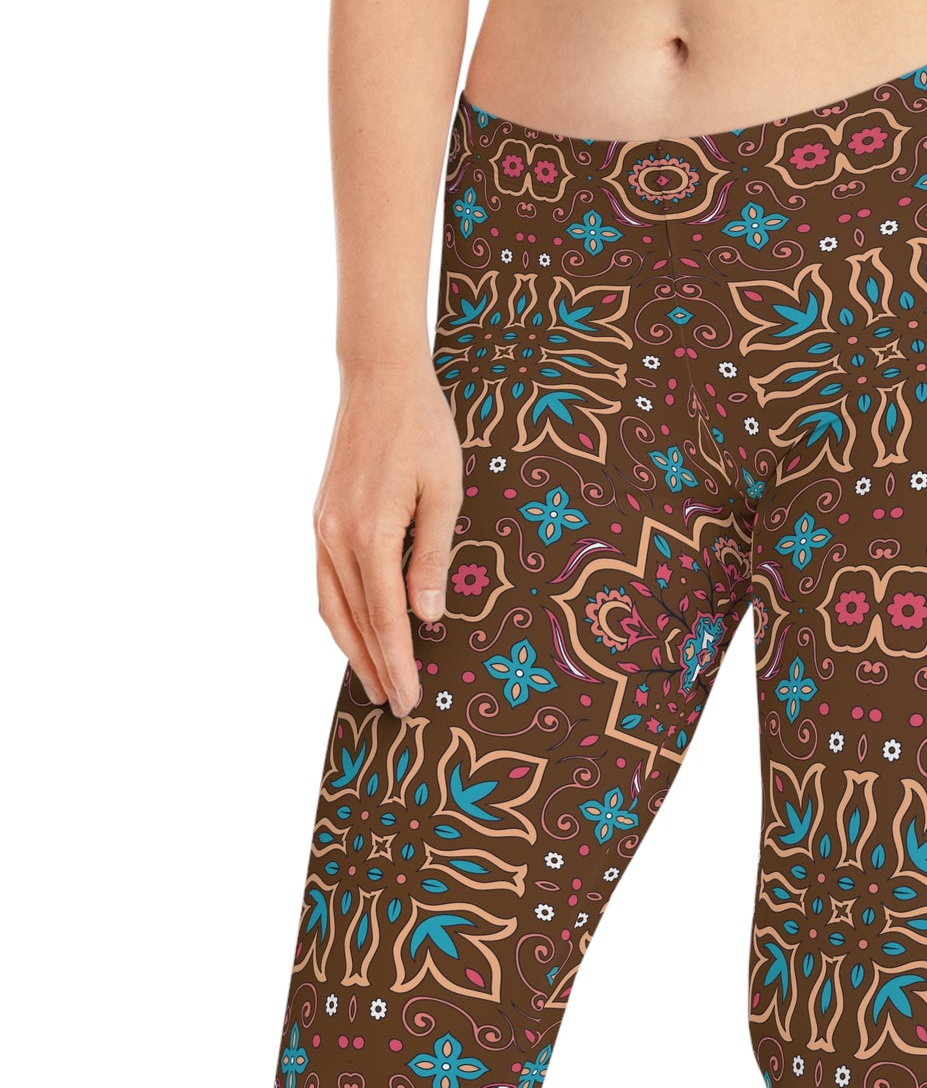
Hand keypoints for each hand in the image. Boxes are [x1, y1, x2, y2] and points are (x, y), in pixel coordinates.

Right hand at [313, 357, 462, 717]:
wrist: (378, 379)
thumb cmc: (422, 431)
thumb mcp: (444, 493)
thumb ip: (432, 557)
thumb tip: (426, 617)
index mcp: (369, 531)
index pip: (384, 616)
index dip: (398, 661)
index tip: (411, 698)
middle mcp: (335, 536)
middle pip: (354, 621)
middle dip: (376, 667)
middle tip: (396, 708)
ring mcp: (322, 529)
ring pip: (332, 606)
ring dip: (352, 649)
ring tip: (373, 682)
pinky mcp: (321, 520)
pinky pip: (327, 582)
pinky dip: (340, 616)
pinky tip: (356, 633)